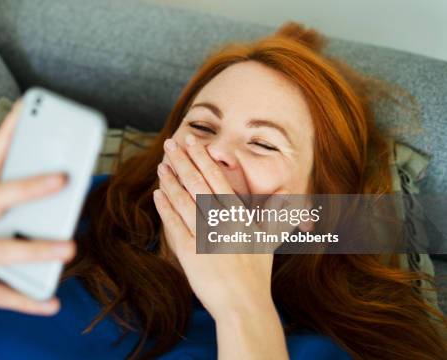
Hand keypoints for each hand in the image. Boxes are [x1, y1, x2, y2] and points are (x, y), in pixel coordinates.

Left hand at [153, 135, 279, 319]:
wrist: (244, 305)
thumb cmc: (257, 274)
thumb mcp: (270, 240)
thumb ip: (277, 213)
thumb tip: (288, 193)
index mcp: (238, 215)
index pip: (217, 179)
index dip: (202, 158)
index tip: (192, 142)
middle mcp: (221, 221)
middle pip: (197, 183)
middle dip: (182, 161)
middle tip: (170, 143)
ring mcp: (204, 236)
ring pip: (183, 201)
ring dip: (170, 181)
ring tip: (161, 165)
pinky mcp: (189, 253)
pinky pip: (174, 225)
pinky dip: (165, 208)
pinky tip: (158, 194)